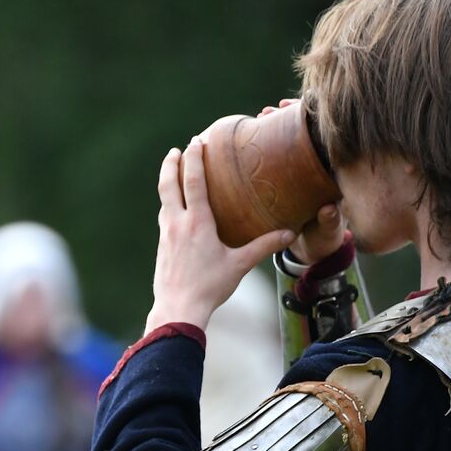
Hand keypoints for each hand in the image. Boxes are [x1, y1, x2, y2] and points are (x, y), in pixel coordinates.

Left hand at [146, 138, 296, 332]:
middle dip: (172, 164)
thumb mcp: (239, 265)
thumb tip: (289, 233)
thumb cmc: (209, 287)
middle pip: (168, 184)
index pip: (193, 181)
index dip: (194, 158)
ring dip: (168, 182)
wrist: (177, 309)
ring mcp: (166, 235)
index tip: (195, 141)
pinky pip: (164, 217)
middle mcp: (177, 223)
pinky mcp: (161, 246)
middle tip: (177, 149)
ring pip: (164, 200)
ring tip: (175, 173)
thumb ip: (263, 247)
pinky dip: (169, 204)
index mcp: (197, 222)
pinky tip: (176, 210)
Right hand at [257, 99, 346, 264]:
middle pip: (300, 134)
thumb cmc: (324, 239)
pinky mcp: (281, 183)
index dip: (313, 120)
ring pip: (283, 143)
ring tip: (260, 116)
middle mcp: (314, 168)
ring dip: (271, 127)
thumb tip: (328, 210)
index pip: (322, 138)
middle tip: (271, 110)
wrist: (312, 251)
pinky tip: (245, 136)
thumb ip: (330, 222)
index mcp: (329, 174)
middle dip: (286, 117)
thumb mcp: (328, 233)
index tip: (299, 108)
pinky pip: (270, 160)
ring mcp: (296, 174)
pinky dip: (259, 146)